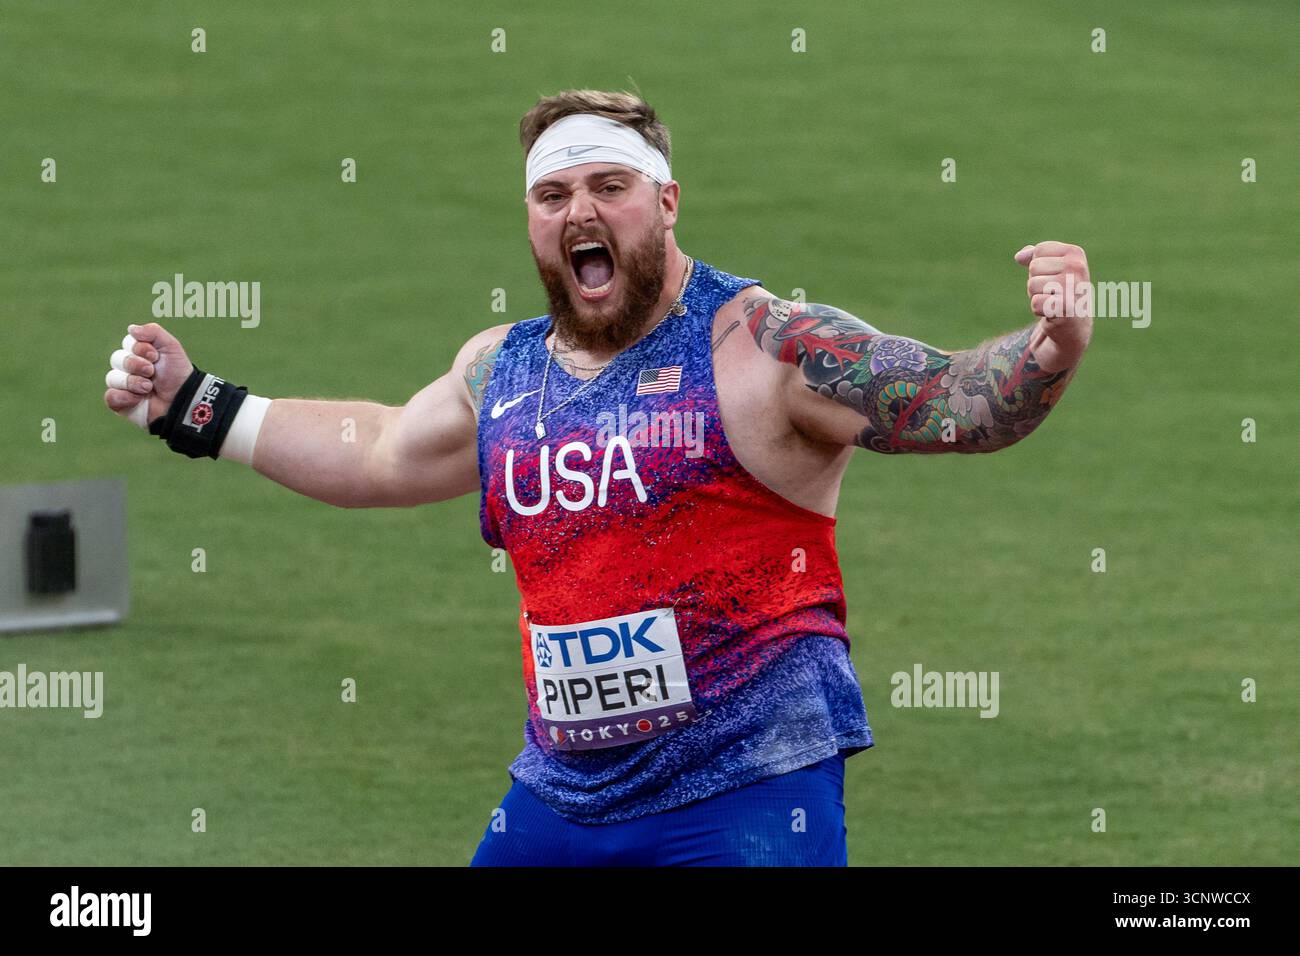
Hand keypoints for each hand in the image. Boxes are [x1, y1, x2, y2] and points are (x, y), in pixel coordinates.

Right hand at [103, 322, 194, 426]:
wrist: (183, 400)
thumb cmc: (178, 374)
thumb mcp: (171, 347)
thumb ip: (153, 332)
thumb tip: (130, 328)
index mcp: (139, 353)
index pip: (128, 343)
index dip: (141, 348)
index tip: (156, 356)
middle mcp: (128, 368)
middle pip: (117, 359)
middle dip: (136, 364)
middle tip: (152, 372)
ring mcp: (124, 385)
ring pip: (113, 378)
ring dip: (133, 382)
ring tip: (149, 387)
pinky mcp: (121, 403)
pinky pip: (110, 396)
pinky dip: (125, 397)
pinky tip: (139, 399)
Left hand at [1014, 240, 1092, 367]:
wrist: (1075, 322)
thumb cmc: (1061, 291)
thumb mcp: (1052, 268)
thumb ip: (1034, 257)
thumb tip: (1019, 257)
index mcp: (1075, 253)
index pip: (1039, 250)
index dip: (1039, 265)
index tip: (1054, 275)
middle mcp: (1077, 267)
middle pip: (1034, 267)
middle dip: (1037, 282)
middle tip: (1053, 291)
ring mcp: (1073, 286)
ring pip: (1032, 285)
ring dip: (1037, 296)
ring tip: (1053, 300)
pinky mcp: (1066, 307)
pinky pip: (1035, 303)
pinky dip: (1039, 309)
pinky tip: (1052, 311)